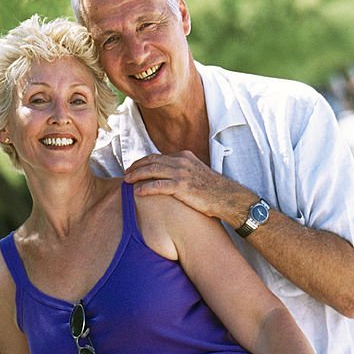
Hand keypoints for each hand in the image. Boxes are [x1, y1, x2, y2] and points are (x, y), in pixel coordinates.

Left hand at [124, 151, 240, 217]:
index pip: (158, 156)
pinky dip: (146, 188)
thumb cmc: (213, 190)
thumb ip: (183, 172)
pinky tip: (137, 192)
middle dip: (136, 166)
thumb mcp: (197, 174)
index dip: (143, 161)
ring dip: (137, 175)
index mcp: (184, 156)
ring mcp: (181, 173)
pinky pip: (158, 186)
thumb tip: (170, 178)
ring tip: (127, 181)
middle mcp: (181, 161)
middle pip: (152, 161)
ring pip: (152, 171)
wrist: (227, 197)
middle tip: (125, 173)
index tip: (134, 168)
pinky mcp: (182, 187)